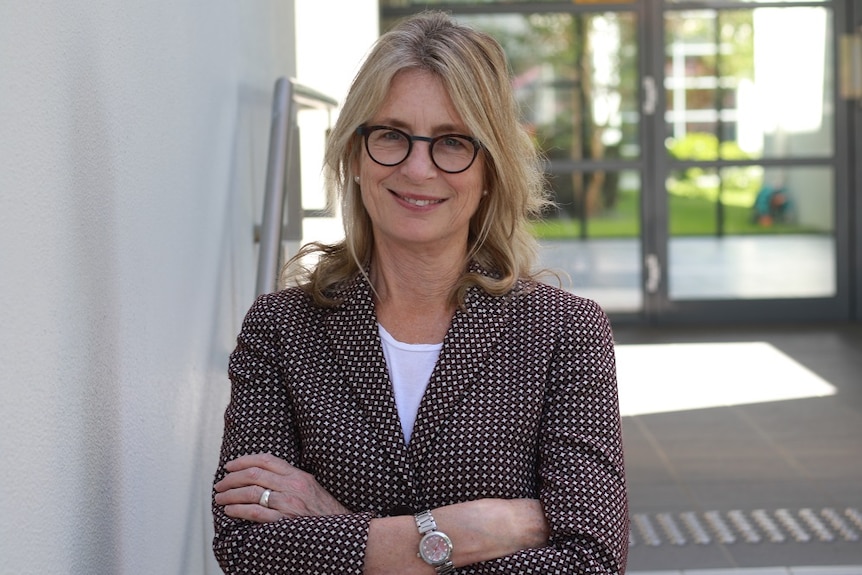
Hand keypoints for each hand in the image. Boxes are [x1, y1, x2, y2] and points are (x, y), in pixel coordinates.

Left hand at [214, 453, 349, 522]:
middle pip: (253, 474)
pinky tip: (230, 511)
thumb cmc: (324, 512)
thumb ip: (290, 479)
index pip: (266, 460)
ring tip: (220, 498)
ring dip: (230, 494)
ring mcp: (289, 504)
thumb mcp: (310, 487)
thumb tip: (264, 475)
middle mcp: (293, 486)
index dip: (244, 460)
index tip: (230, 466)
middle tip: (220, 484)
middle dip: (231, 478)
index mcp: (298, 475)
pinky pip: (255, 512)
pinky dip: (238, 510)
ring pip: (251, 492)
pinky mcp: (284, 521)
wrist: (342, 532)